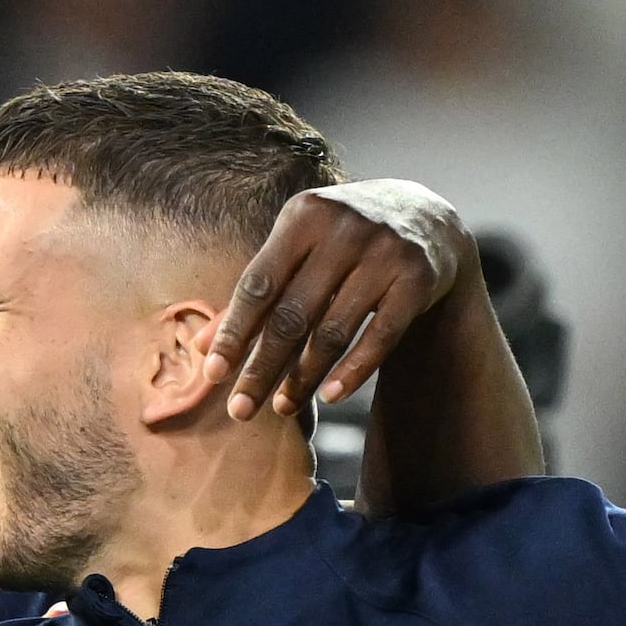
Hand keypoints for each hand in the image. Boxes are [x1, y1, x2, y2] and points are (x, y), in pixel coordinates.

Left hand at [206, 182, 464, 418]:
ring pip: (334, 331)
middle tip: (240, 410)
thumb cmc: (342, 240)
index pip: (259, 284)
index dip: (233, 333)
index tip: (213, 375)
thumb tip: (199, 347)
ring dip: (304, 378)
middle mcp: (343, 228)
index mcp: (304, 214)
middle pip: (292, 314)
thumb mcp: (298, 248)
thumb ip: (256, 293)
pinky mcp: (417, 279)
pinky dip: (353, 372)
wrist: (426, 217)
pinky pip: (380, 337)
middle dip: (262, 367)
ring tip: (282, 408)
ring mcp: (384, 252)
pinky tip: (330, 397)